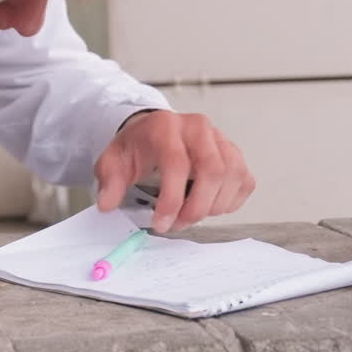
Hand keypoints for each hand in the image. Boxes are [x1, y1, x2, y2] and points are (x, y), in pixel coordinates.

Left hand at [94, 110, 254, 231]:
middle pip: (212, 169)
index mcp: (165, 127)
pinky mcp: (234, 153)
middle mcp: (198, 128)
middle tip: (179, 224)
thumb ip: (110, 182)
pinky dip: (230, 201)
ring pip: (232, 175)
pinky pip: (244, 181)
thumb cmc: (137, 147)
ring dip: (214, 205)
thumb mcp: (113, 161)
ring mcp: (220, 139)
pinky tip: (209, 206)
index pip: (177, 163)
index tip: (161, 222)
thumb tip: (107, 204)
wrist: (152, 132)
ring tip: (190, 216)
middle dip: (197, 206)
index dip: (172, 199)